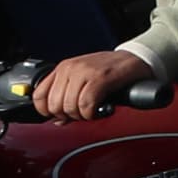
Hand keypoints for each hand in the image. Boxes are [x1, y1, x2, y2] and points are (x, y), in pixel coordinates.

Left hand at [33, 47, 162, 122]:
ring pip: (69, 106)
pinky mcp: (100, 77)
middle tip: (82, 114)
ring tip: (92, 111)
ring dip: (81, 116)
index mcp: (63, 68)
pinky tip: (98, 110)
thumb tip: (58, 120)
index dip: (48, 112)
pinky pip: (86, 104)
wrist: (138, 58)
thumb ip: (68, 96)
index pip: (39, 96)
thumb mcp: (84, 79)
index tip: (61, 116)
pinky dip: (91, 113)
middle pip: (54, 105)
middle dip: (68, 116)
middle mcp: (70, 68)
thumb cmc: (113, 70)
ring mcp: (84, 71)